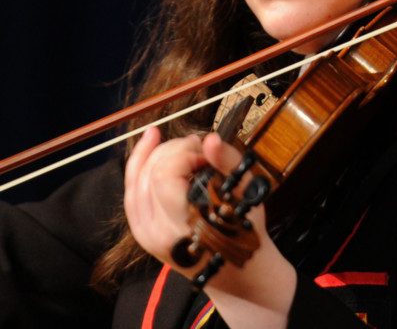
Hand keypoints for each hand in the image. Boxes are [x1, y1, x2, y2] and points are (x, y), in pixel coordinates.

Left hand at [124, 127, 295, 327]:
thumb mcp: (246, 195)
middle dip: (171, 150)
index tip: (206, 152)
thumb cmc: (246, 233)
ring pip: (133, 183)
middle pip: (148, 174)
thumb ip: (228, 163)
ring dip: (150, 156)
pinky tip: (149, 154)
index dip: (183, 152)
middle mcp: (160, 232)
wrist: (241, 276)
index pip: (165, 173)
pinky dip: (138, 172)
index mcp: (187, 224)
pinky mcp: (143, 236)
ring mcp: (147, 236)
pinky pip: (131, 196)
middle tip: (196, 148)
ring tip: (169, 142)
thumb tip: (210, 138)